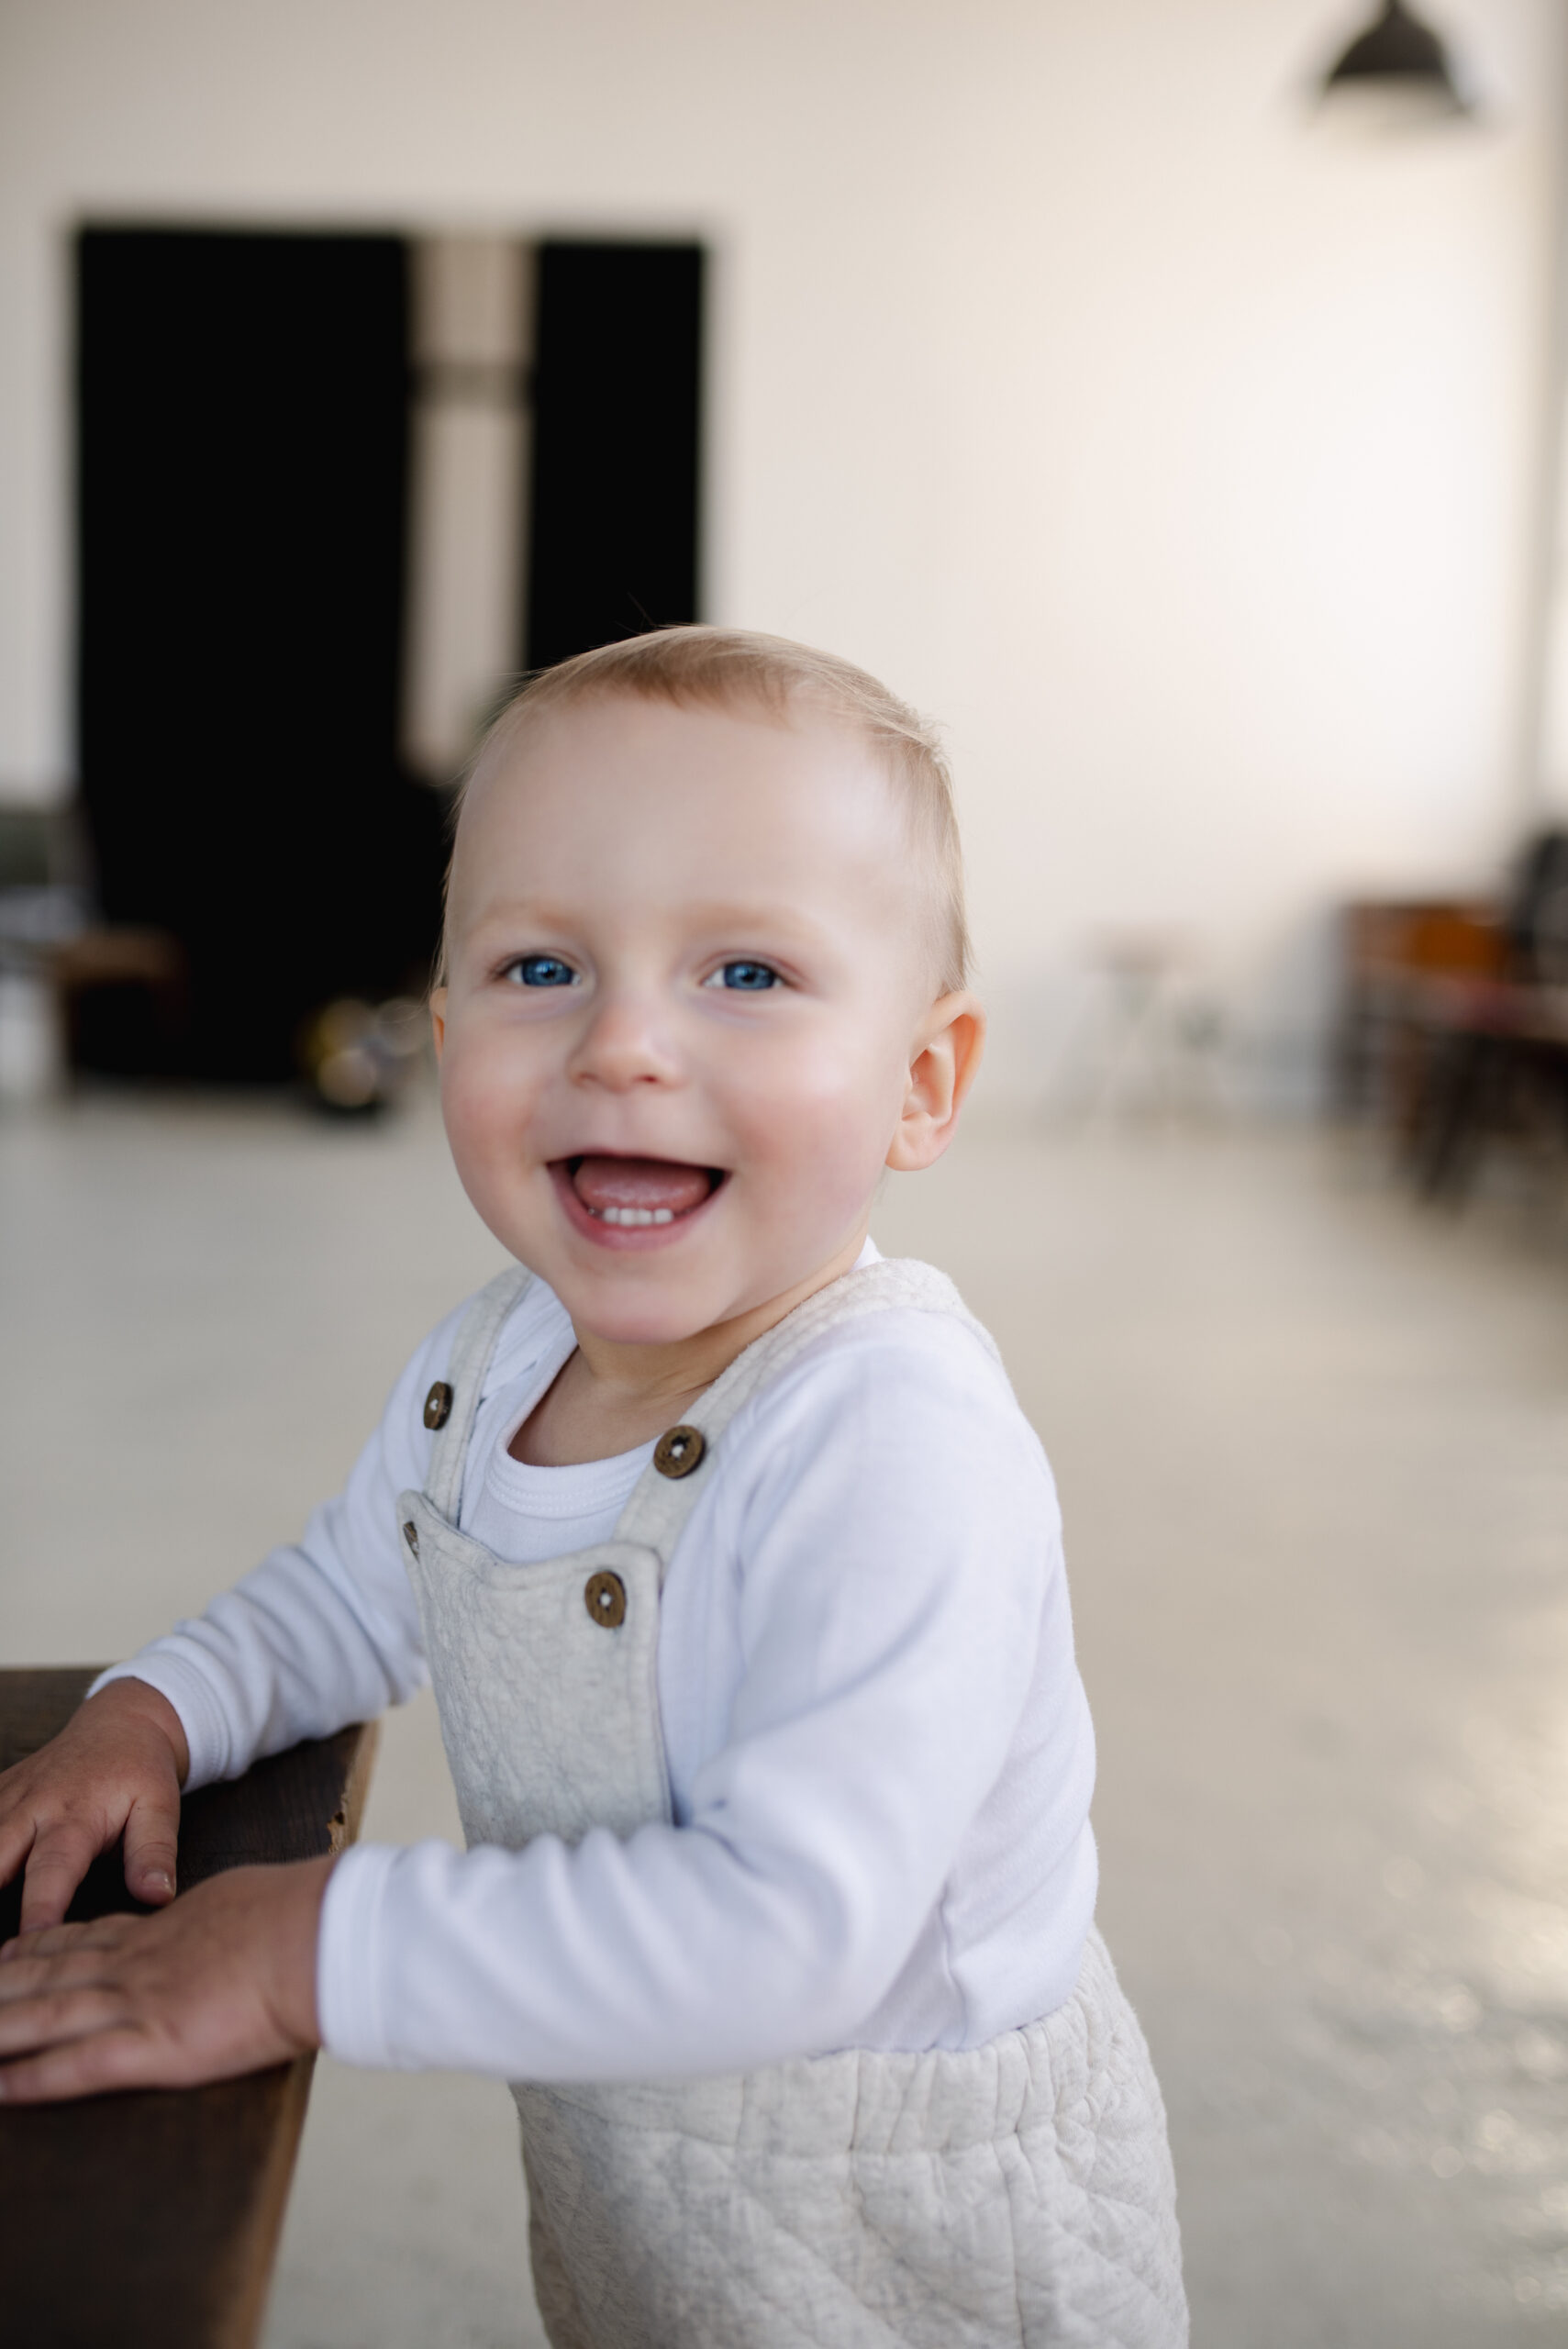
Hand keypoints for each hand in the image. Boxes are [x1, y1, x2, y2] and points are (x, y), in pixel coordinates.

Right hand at [0, 1678, 190, 1936]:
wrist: (119, 1722)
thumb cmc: (140, 1773)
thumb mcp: (160, 1808)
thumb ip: (154, 1853)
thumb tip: (157, 1896)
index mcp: (75, 1817)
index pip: (53, 1871)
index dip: (40, 1908)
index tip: (29, 1941)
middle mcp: (31, 1808)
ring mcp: (6, 1799)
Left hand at [0, 1854, 330, 2101]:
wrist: (318, 1936)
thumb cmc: (299, 1914)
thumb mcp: (246, 1899)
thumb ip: (218, 1919)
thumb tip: (222, 1921)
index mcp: (163, 1928)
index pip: (85, 1939)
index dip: (39, 1948)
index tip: (7, 1953)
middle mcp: (137, 1962)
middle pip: (50, 1973)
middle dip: (1, 1985)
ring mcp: (140, 2002)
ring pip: (47, 2015)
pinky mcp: (155, 2045)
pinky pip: (77, 2066)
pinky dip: (31, 2078)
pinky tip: (1, 2087)